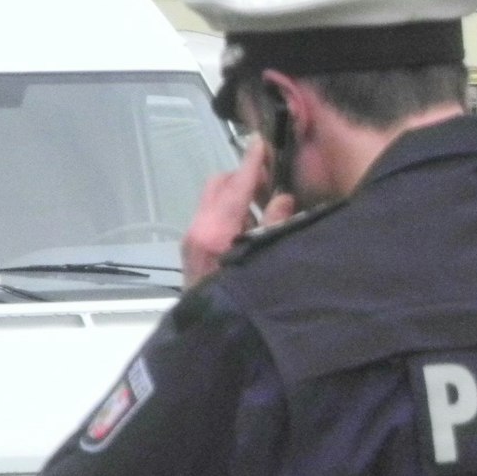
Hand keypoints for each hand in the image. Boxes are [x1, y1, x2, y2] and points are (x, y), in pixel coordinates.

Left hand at [181, 138, 295, 288]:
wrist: (206, 333)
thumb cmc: (238, 299)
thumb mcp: (263, 260)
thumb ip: (274, 227)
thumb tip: (284, 199)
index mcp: (217, 230)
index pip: (236, 185)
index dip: (251, 162)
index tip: (262, 142)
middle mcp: (199, 227)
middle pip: (219, 184)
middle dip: (242, 176)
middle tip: (270, 179)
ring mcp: (192, 237)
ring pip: (214, 199)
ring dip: (237, 194)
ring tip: (264, 205)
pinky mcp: (192, 247)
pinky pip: (211, 215)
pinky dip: (230, 210)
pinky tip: (250, 226)